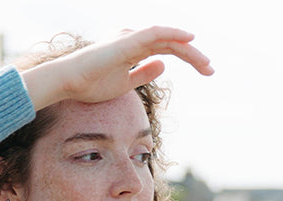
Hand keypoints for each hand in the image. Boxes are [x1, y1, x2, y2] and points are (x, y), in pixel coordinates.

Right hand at [22, 26, 213, 111]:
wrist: (70, 82)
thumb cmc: (92, 84)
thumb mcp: (125, 83)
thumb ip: (144, 73)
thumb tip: (164, 65)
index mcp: (136, 48)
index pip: (168, 50)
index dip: (189, 58)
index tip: (205, 71)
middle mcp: (136, 39)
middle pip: (172, 44)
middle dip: (194, 56)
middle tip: (211, 71)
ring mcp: (132, 39)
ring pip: (168, 39)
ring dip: (189, 50)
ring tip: (206, 63)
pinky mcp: (128, 41)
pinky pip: (155, 33)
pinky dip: (173, 34)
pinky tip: (190, 39)